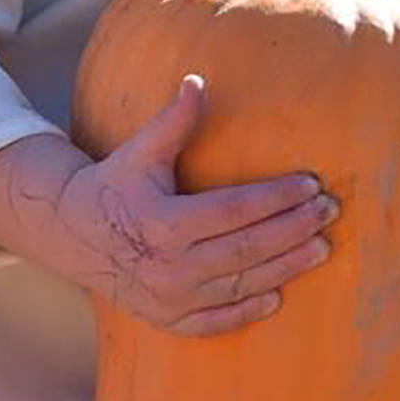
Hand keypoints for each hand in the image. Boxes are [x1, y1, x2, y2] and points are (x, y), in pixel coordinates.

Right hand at [56, 76, 337, 334]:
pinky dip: (247, 310)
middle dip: (294, 229)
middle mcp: (167, 266)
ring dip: (286, 268)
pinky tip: (279, 295)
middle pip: (247, 249)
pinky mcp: (167, 319)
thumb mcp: (140, 152)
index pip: (235, 210)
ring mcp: (168, 298)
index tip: (311, 183)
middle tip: (328, 211)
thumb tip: (197, 80)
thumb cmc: (115, 185)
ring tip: (321, 248)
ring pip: (240, 285)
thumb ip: (173, 121)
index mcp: (162, 222)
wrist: (71, 235)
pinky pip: (216, 321)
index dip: (277, 197)